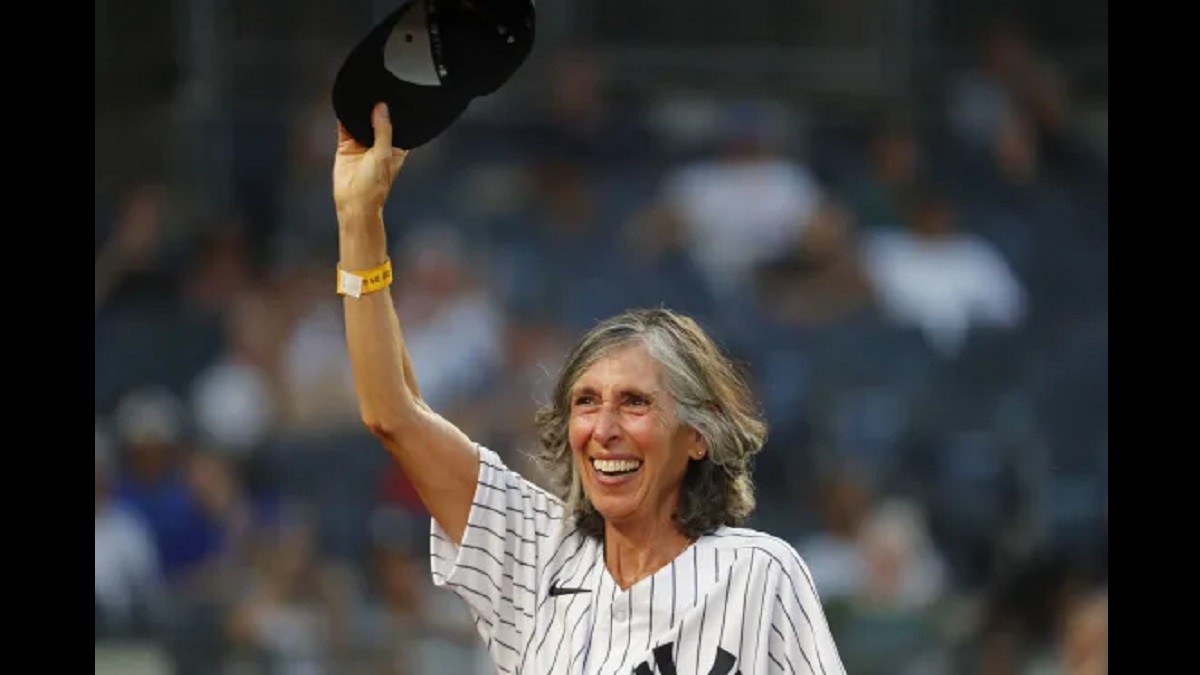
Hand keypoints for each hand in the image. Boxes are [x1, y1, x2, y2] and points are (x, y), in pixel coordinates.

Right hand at [333, 102, 408, 218]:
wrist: (353, 202)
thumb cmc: (374, 186)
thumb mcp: (383, 154)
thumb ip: (383, 130)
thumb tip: (382, 108)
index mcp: (395, 148)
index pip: (397, 126)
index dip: (395, 113)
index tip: (394, 96)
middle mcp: (379, 145)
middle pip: (377, 121)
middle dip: (376, 109)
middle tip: (376, 89)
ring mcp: (362, 144)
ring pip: (361, 122)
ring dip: (360, 111)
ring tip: (361, 92)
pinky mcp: (347, 146)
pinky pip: (345, 127)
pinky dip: (345, 117)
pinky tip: (346, 104)